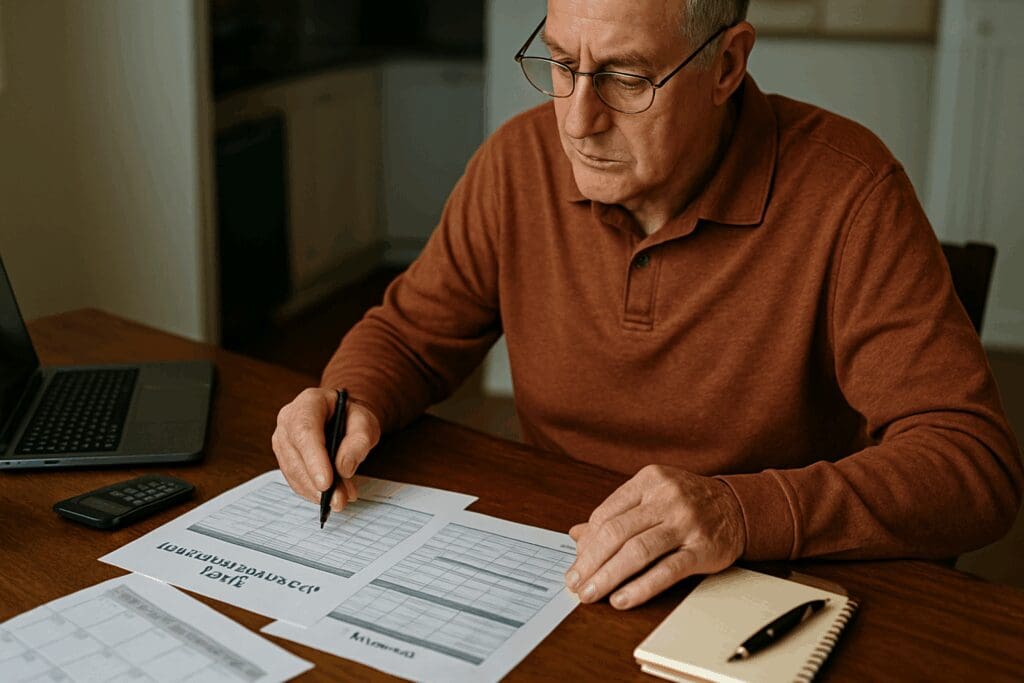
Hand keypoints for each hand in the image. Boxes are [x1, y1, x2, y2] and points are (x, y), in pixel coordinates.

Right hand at [271, 387, 380, 510]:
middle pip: (295, 454)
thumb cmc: (352, 418)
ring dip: (314, 491)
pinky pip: (293, 478)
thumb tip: (344, 469)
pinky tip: (329, 497)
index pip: (305, 430)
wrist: (343, 418)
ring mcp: (283, 438)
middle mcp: (289, 419)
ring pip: (292, 470)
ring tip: (340, 500)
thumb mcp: (365, 423)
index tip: (326, 483)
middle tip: (339, 500)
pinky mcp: (284, 457)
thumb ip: (359, 442)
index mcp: (309, 402)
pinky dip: (311, 492)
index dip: (314, 459)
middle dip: (316, 482)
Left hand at [565, 464, 745, 609]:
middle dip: (589, 562)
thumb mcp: (651, 496)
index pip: (606, 514)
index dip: (586, 544)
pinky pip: (666, 571)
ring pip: (637, 551)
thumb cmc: (687, 502)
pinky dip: (640, 587)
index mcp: (648, 480)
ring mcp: (685, 523)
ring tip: (590, 594)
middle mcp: (666, 498)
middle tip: (575, 584)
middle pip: (616, 532)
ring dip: (607, 576)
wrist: (737, 506)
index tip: (575, 565)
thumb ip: (615, 514)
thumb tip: (576, 535)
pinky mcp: (702, 549)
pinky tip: (622, 599)